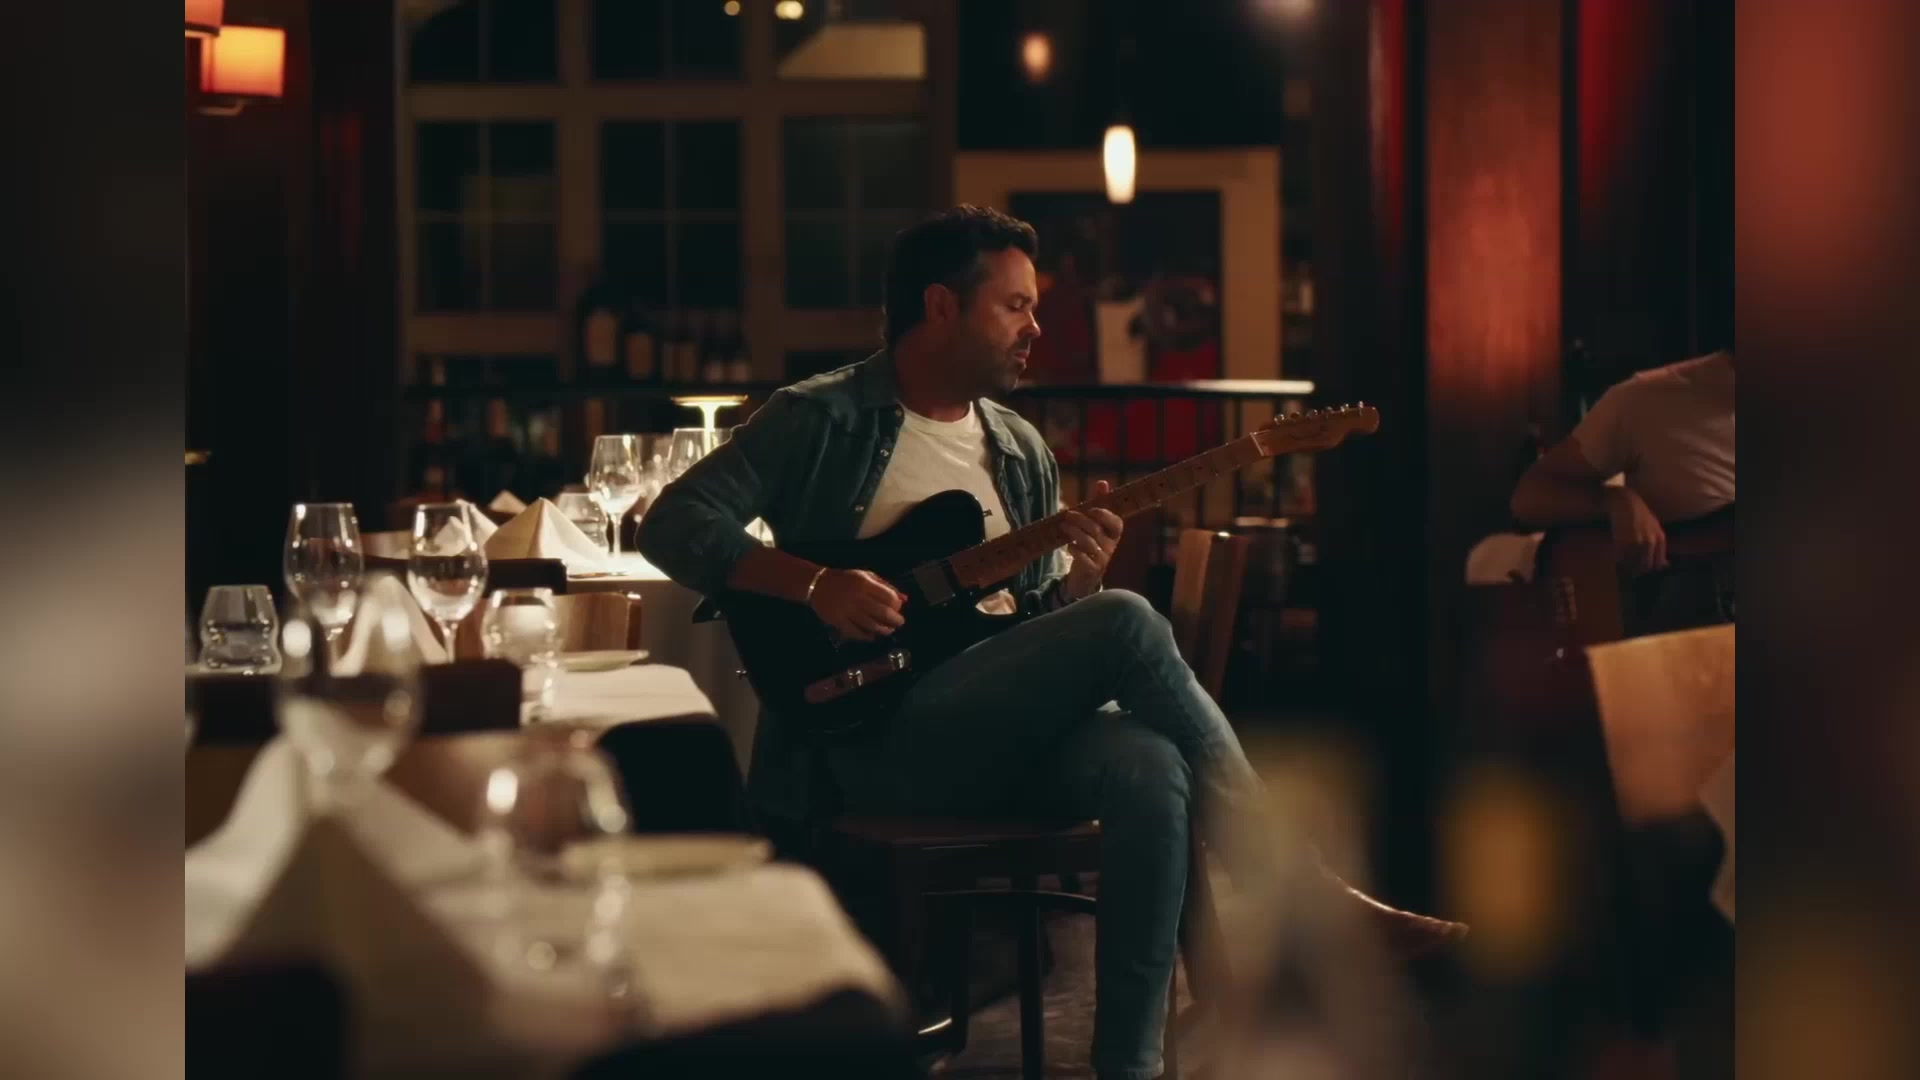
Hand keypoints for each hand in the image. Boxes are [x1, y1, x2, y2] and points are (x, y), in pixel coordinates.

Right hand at [807, 568, 906, 641]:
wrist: (818, 585)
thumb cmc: (846, 579)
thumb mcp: (866, 576)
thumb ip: (886, 586)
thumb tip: (904, 599)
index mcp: (865, 584)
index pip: (889, 597)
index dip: (897, 605)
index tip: (898, 608)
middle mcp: (857, 598)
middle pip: (883, 613)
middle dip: (895, 620)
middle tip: (899, 623)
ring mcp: (848, 611)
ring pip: (872, 625)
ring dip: (884, 630)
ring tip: (889, 630)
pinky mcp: (839, 622)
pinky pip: (857, 633)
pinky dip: (867, 637)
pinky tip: (873, 636)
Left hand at [1061, 481, 1124, 600]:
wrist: (1086, 574)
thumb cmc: (1091, 542)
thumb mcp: (1095, 523)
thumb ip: (1099, 503)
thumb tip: (1102, 482)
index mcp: (1114, 533)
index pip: (1116, 523)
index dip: (1104, 515)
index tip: (1091, 509)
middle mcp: (1111, 546)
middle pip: (1096, 530)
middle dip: (1081, 520)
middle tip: (1067, 514)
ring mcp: (1103, 558)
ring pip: (1089, 543)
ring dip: (1074, 532)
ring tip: (1063, 526)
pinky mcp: (1092, 569)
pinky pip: (1084, 558)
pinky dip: (1075, 550)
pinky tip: (1069, 546)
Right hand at [1605, 486, 1668, 573]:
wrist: (1625, 502)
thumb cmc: (1640, 514)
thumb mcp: (1655, 528)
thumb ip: (1659, 546)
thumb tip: (1665, 565)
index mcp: (1660, 539)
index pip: (1658, 564)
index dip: (1650, 571)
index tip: (1644, 573)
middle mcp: (1650, 541)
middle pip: (1646, 566)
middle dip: (1639, 571)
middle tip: (1633, 574)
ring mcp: (1636, 542)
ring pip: (1633, 564)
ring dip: (1628, 568)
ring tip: (1624, 568)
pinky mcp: (1623, 541)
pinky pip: (1621, 557)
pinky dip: (1619, 560)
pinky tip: (1618, 558)